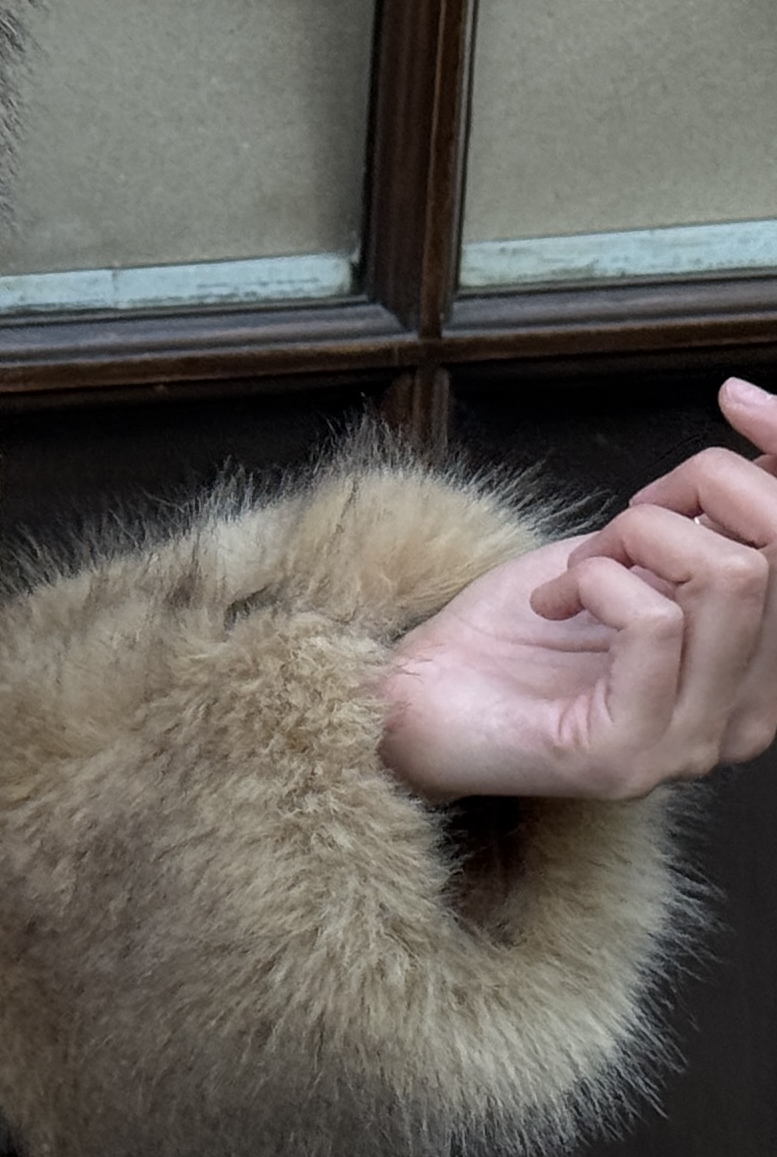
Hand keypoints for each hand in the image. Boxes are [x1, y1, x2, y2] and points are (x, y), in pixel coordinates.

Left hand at [378, 377, 776, 802]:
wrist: (416, 698)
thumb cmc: (519, 628)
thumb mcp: (634, 552)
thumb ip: (713, 519)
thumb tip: (773, 446)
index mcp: (766, 666)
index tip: (734, 398)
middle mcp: (750, 716)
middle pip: (775, 545)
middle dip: (681, 500)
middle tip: (611, 529)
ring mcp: (693, 744)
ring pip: (727, 575)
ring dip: (632, 541)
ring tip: (578, 572)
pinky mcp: (629, 757)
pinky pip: (654, 622)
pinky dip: (596, 582)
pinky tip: (554, 604)